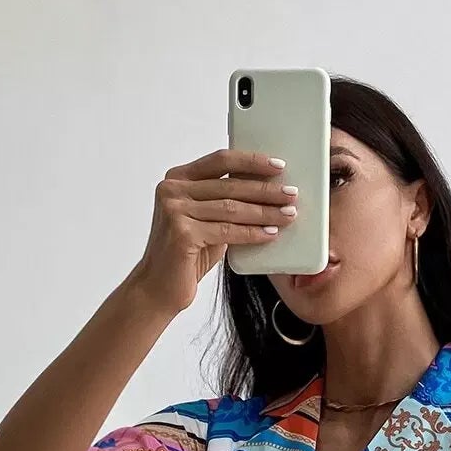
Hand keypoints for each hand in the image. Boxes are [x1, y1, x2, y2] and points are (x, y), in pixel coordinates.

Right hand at [128, 148, 298, 315]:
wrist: (159, 289)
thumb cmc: (185, 256)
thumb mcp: (206, 221)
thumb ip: (224, 202)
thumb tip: (264, 190)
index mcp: (177, 179)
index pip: (220, 160)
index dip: (251, 161)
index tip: (278, 166)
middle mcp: (172, 189)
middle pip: (229, 184)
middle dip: (265, 189)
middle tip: (291, 194)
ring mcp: (174, 210)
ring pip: (231, 207)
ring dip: (264, 212)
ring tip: (288, 214)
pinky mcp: (181, 233)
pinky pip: (226, 231)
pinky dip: (251, 233)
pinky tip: (270, 234)